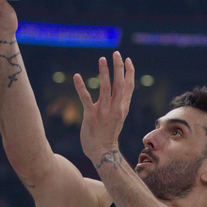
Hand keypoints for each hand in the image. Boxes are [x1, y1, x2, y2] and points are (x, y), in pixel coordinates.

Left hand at [73, 52, 134, 169]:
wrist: (102, 152)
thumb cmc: (108, 133)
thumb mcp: (119, 116)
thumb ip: (121, 102)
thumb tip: (123, 88)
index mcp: (122, 107)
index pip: (128, 86)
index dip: (129, 72)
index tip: (127, 59)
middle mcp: (115, 108)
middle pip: (119, 84)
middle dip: (119, 68)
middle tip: (117, 53)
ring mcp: (104, 112)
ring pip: (105, 89)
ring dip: (104, 73)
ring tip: (102, 59)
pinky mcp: (91, 116)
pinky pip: (86, 99)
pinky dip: (81, 87)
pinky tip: (77, 76)